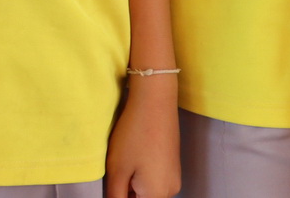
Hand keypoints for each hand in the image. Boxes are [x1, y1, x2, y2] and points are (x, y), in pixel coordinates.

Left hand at [105, 76, 179, 197]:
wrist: (155, 102)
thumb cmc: (134, 135)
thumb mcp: (117, 169)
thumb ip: (116, 195)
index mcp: (157, 196)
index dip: (120, 195)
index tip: (115, 180)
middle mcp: (171, 191)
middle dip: (126, 190)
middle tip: (117, 169)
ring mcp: (174, 177)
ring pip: (148, 190)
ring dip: (132, 183)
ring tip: (124, 160)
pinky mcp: (172, 165)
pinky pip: (154, 179)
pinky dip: (141, 173)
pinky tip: (133, 155)